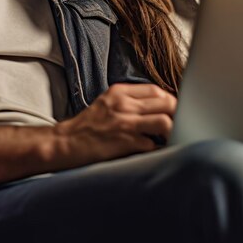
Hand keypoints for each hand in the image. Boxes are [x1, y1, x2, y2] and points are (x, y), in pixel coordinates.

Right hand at [51, 83, 176, 167]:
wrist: (64, 143)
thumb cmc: (87, 126)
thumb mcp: (107, 103)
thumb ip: (129, 101)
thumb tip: (158, 107)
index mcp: (119, 92)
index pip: (156, 90)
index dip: (169, 101)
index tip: (172, 112)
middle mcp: (123, 104)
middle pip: (166, 102)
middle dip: (177, 115)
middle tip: (178, 125)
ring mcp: (124, 123)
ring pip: (164, 121)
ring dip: (171, 132)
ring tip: (169, 139)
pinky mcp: (124, 142)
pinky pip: (152, 144)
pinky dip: (157, 148)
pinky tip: (155, 152)